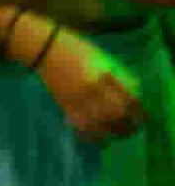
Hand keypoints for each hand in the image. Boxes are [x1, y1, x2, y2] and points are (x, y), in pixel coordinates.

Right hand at [32, 26, 144, 143]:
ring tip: (117, 135)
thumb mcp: (103, 58)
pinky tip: (97, 137)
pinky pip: (80, 125)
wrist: (45, 48)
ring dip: (111, 132)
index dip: (137, 110)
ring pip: (100, 123)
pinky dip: (90, 135)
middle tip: (131, 129)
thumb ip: (117, 76)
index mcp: (105, 73)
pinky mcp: (65, 104)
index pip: (129, 98)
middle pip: (117, 114)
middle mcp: (93, 88)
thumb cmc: (76, 49)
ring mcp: (77, 97)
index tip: (140, 116)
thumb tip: (132, 96)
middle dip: (127, 125)